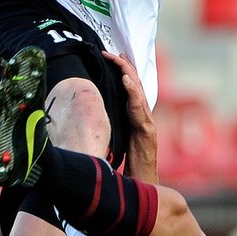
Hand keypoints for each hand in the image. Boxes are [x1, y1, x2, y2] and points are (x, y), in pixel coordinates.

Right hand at [103, 51, 153, 132]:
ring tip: (117, 59)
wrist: (143, 128)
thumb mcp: (135, 103)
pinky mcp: (131, 95)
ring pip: (128, 72)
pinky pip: (127, 80)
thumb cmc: (140, 117)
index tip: (105, 54)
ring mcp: (134, 89)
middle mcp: (136, 85)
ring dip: (122, 64)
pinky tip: (120, 76)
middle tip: (108, 54)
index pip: (125, 67)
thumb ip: (131, 90)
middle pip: (127, 67)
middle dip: (118, 58)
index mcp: (136, 84)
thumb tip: (125, 76)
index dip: (115, 59)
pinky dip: (123, 74)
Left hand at [103, 51, 157, 182]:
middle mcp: (143, 117)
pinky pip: (140, 109)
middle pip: (135, 86)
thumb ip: (110, 126)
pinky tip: (127, 80)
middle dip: (125, 66)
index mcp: (135, 117)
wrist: (142, 184)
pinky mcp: (147, 132)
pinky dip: (134, 93)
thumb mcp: (116, 140)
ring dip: (129, 74)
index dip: (122, 71)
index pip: (129, 88)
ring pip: (139, 94)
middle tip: (114, 51)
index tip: (110, 56)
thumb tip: (89, 116)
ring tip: (120, 60)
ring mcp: (147, 124)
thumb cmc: (129, 165)